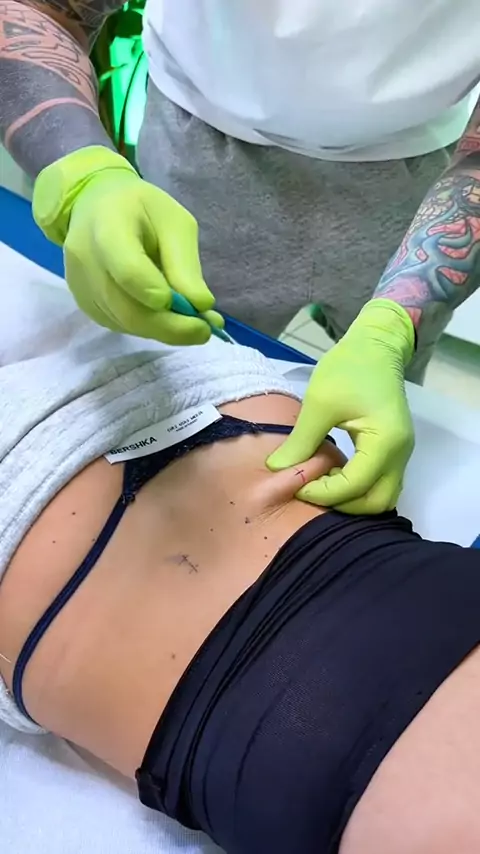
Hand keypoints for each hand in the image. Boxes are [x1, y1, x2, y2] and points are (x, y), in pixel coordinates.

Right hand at [33, 146, 216, 344]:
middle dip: (170, 327)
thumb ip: (184, 264)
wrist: (95, 208)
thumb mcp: (174, 223)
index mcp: (108, 224)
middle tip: (205, 331)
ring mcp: (80, 286)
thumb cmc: (142, 210)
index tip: (192, 306)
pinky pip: (120, 326)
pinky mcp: (84, 304)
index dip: (158, 293)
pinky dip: (149, 328)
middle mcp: (85, 259)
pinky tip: (166, 319)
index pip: (127, 269)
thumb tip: (201, 306)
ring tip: (193, 324)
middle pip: (127, 308)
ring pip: (126, 323)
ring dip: (164, 331)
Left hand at [267, 299, 415, 513]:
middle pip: (376, 502)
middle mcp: (400, 453)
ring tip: (321, 483)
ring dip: (351, 499)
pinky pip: (379, 483)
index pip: (356, 485)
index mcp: (386, 440)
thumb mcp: (320, 403)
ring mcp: (400, 454)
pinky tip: (332, 475)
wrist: (375, 347)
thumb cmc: (348, 369)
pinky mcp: (393, 451)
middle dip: (342, 504)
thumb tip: (277, 470)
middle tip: (310, 489)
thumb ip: (301, 441)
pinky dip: (357, 488)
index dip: (324, 492)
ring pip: (381, 496)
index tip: (296, 484)